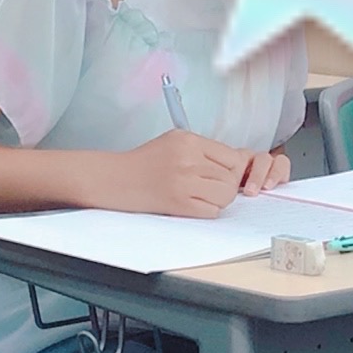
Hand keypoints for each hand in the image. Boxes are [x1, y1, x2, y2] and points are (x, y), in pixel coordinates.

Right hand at [106, 132, 285, 218]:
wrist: (114, 179)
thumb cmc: (143, 163)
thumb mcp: (173, 143)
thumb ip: (203, 151)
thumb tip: (237, 164)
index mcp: (188, 140)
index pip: (231, 157)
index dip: (230, 170)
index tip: (220, 175)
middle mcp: (188, 158)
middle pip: (230, 178)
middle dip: (225, 187)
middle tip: (209, 189)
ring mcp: (183, 181)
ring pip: (225, 195)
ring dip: (218, 200)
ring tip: (202, 197)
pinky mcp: (178, 202)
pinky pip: (211, 211)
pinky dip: (207, 211)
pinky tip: (193, 205)